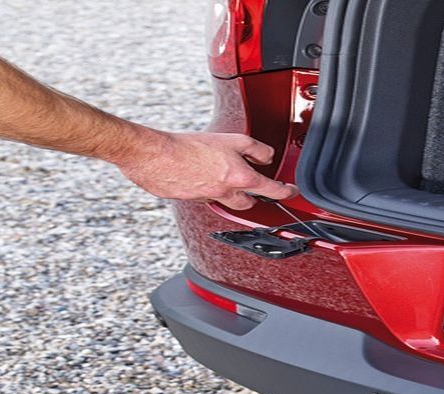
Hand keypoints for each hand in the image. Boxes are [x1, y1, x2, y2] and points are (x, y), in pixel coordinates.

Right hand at [114, 130, 297, 209]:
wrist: (152, 155)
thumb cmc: (188, 146)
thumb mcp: (230, 139)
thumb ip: (253, 149)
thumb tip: (267, 157)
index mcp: (239, 179)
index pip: (271, 190)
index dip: (285, 191)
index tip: (291, 191)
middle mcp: (225, 194)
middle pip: (248, 203)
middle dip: (254, 197)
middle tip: (255, 188)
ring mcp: (206, 199)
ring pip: (224, 200)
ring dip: (227, 192)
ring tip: (221, 176)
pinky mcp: (188, 200)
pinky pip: (203, 197)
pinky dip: (205, 189)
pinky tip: (197, 175)